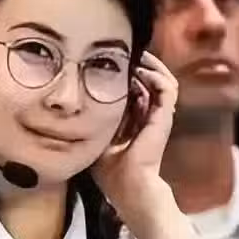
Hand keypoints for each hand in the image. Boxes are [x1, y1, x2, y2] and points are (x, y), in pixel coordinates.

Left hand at [91, 52, 177, 228]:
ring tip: (136, 53)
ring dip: (151, 64)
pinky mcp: (164, 117)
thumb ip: (92, 122)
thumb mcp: (96, 139)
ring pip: (163, 79)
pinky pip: (167, 88)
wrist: (129, 188)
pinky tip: (140, 69)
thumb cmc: (111, 172)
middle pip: (151, 81)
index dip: (127, 74)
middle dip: (140, 64)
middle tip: (124, 50)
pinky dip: (156, 75)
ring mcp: (160, 116)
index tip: (111, 61)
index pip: (136, 89)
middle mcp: (150, 116)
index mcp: (136, 121)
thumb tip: (71, 106)